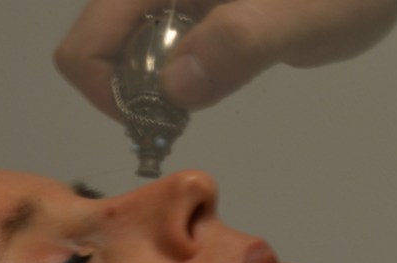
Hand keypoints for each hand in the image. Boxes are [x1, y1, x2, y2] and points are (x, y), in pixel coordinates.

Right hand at [55, 0, 396, 119]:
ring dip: (156, 89)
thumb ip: (243, 41)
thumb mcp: (306, 14)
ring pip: (128, 53)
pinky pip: (160, 50)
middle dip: (134, 93)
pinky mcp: (195, 12)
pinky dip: (177, 78)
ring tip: (216, 86)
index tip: (165, 116)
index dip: (110, 91)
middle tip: (195, 108)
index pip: (89, 40)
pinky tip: (219, 75)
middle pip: (102, 48)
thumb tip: (176, 86)